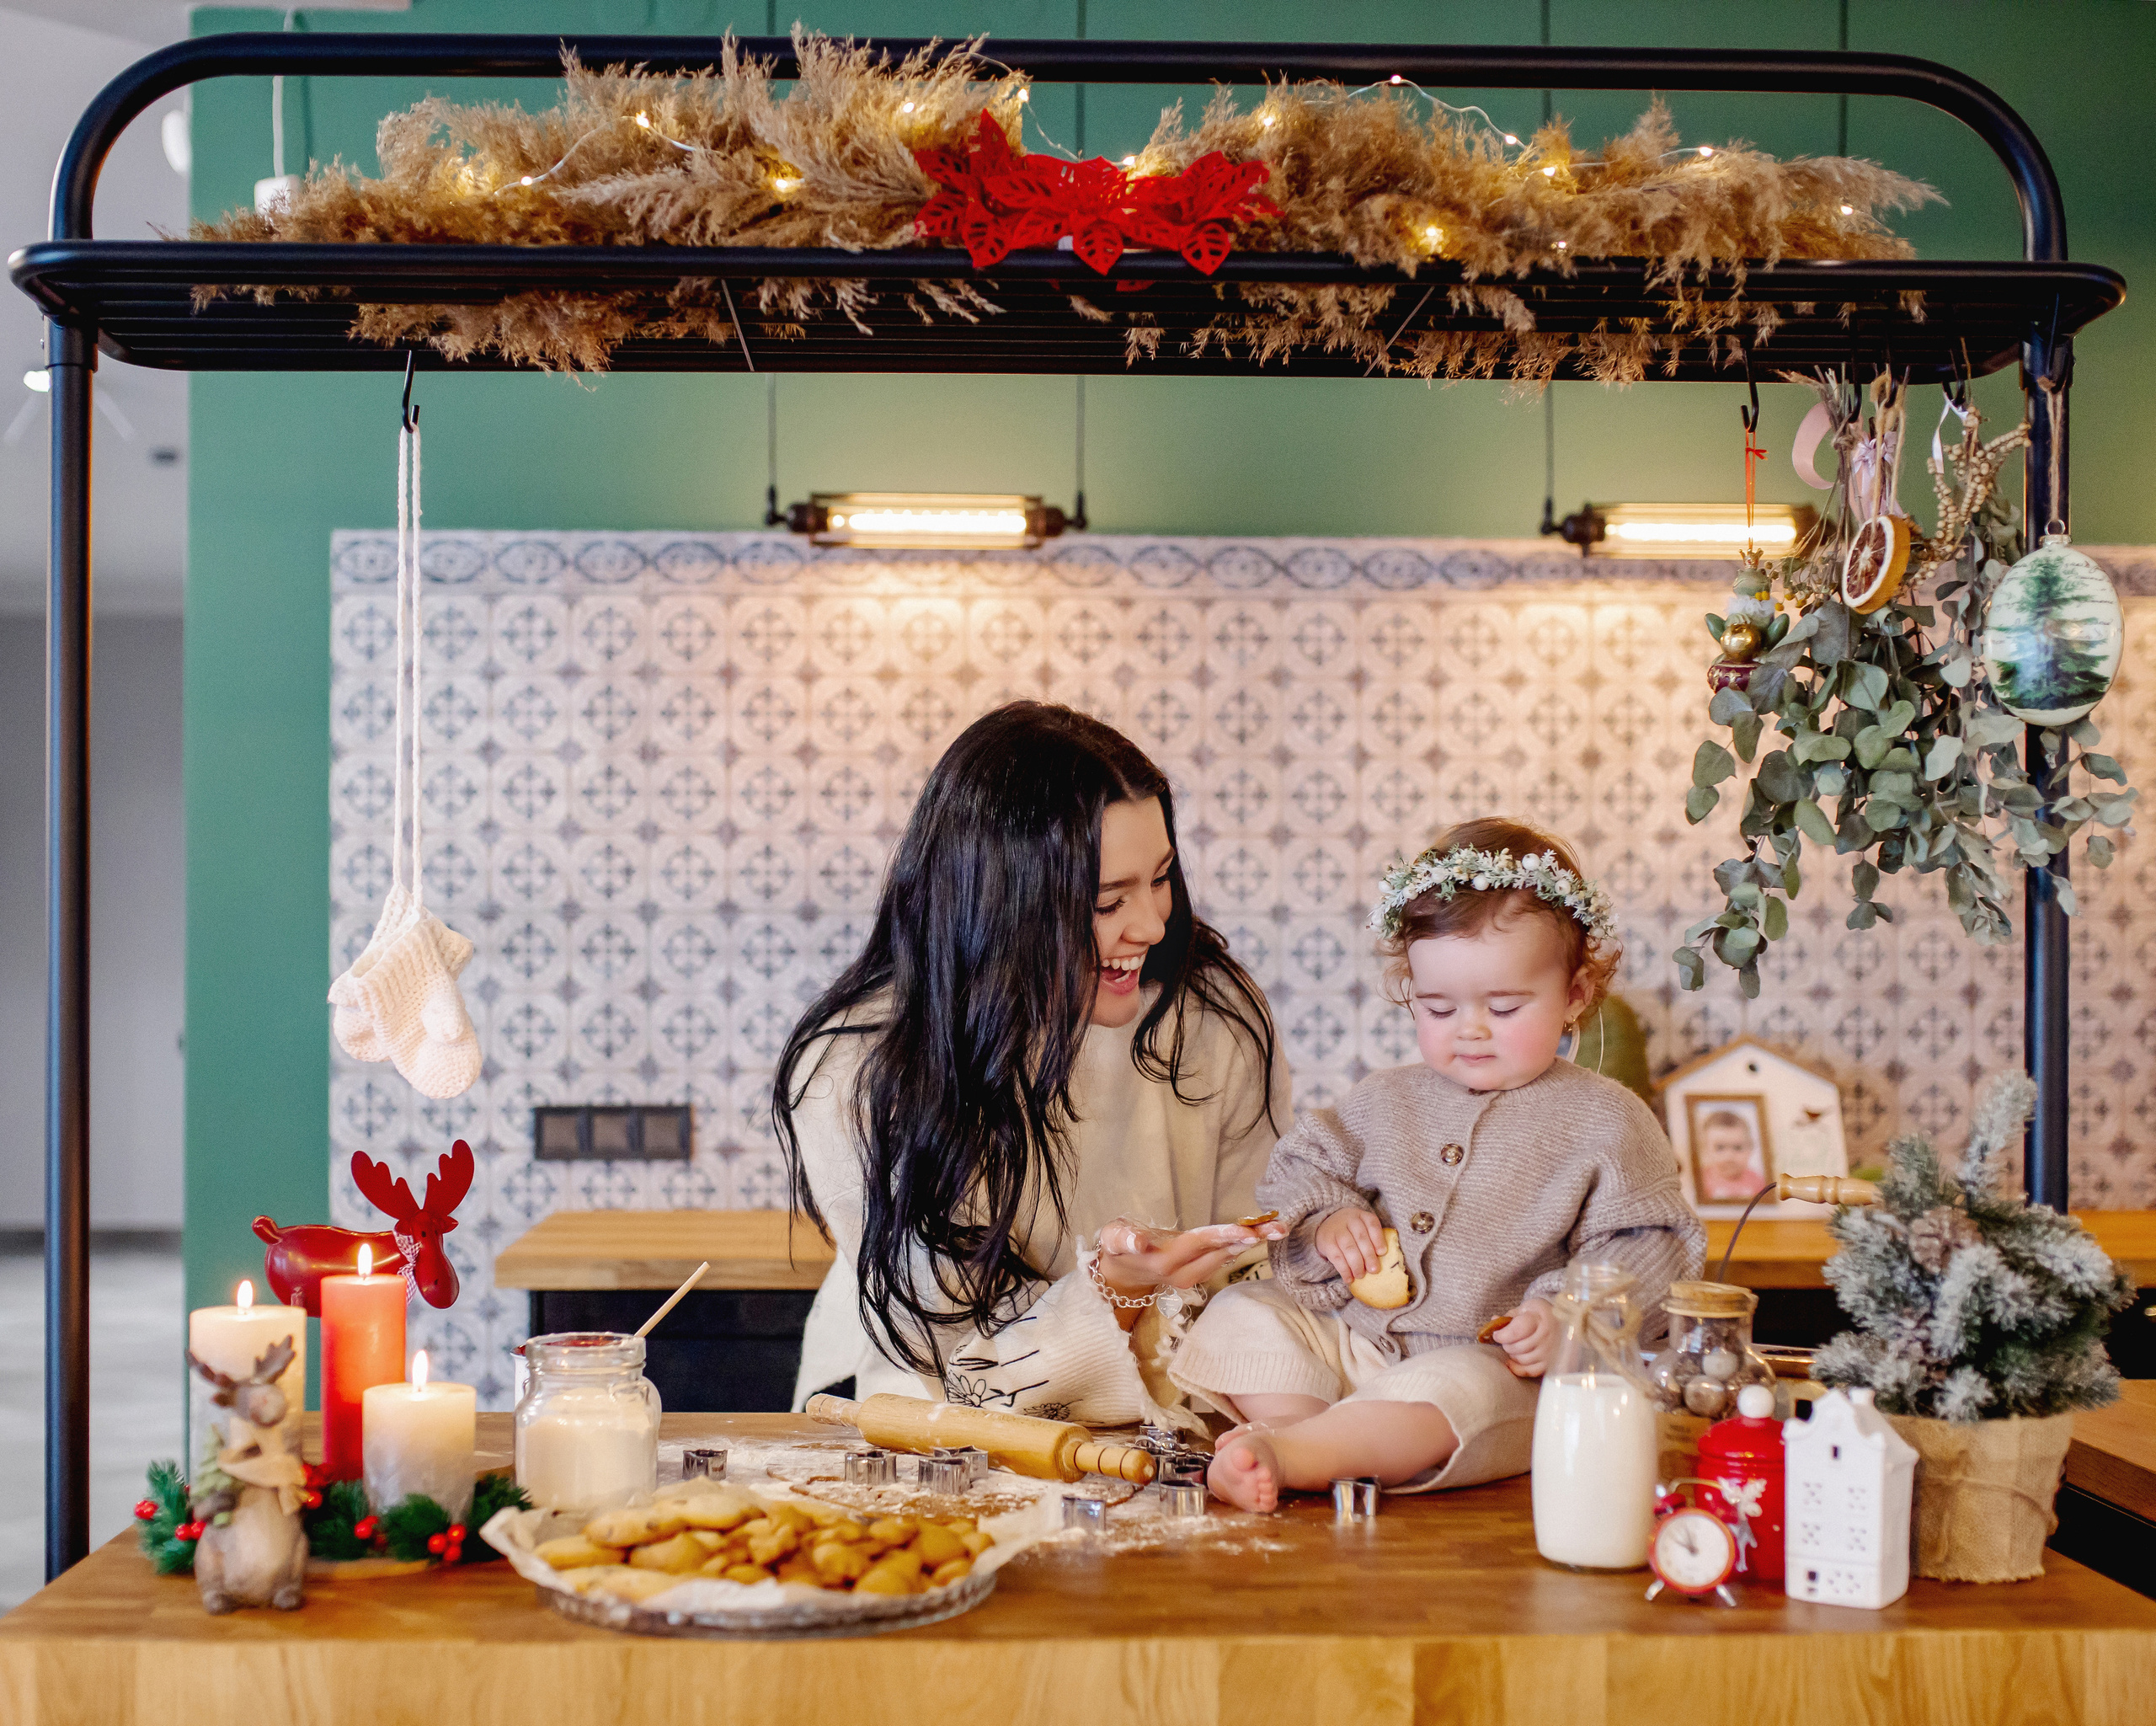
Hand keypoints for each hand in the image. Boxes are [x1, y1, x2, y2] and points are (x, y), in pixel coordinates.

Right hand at [1094, 1217, 1279, 1304]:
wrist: (1121, 1276)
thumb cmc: (1117, 1249)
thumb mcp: (1113, 1239)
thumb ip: (1124, 1239)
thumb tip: (1139, 1241)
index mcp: (1165, 1260)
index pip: (1199, 1244)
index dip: (1224, 1235)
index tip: (1249, 1229)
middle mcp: (1182, 1272)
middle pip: (1220, 1252)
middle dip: (1249, 1238)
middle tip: (1278, 1227)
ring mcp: (1191, 1276)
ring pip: (1224, 1257)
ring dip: (1250, 1243)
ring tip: (1276, 1228)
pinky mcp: (1197, 1274)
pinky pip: (1221, 1259)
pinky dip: (1240, 1247)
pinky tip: (1258, 1236)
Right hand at [1314, 1207, 1388, 1282]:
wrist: (1326, 1226)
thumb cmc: (1351, 1231)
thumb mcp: (1363, 1228)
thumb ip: (1373, 1240)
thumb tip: (1384, 1260)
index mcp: (1361, 1216)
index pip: (1372, 1224)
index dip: (1378, 1239)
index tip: (1382, 1253)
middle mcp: (1349, 1219)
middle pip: (1361, 1238)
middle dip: (1369, 1256)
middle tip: (1374, 1270)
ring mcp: (1336, 1229)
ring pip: (1348, 1247)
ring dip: (1356, 1264)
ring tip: (1361, 1275)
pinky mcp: (1326, 1241)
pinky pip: (1336, 1257)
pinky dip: (1344, 1269)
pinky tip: (1349, 1278)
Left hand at [1493, 1298, 1556, 1377]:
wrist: (1565, 1321)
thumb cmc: (1541, 1314)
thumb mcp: (1526, 1308)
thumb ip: (1510, 1316)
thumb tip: (1493, 1322)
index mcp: (1540, 1318)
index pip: (1516, 1331)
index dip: (1502, 1335)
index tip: (1496, 1334)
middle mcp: (1547, 1336)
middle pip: (1518, 1347)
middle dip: (1507, 1344)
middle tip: (1506, 1340)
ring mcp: (1550, 1352)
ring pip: (1522, 1360)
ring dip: (1512, 1355)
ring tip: (1513, 1347)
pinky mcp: (1551, 1363)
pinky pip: (1531, 1371)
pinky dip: (1518, 1368)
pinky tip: (1512, 1362)